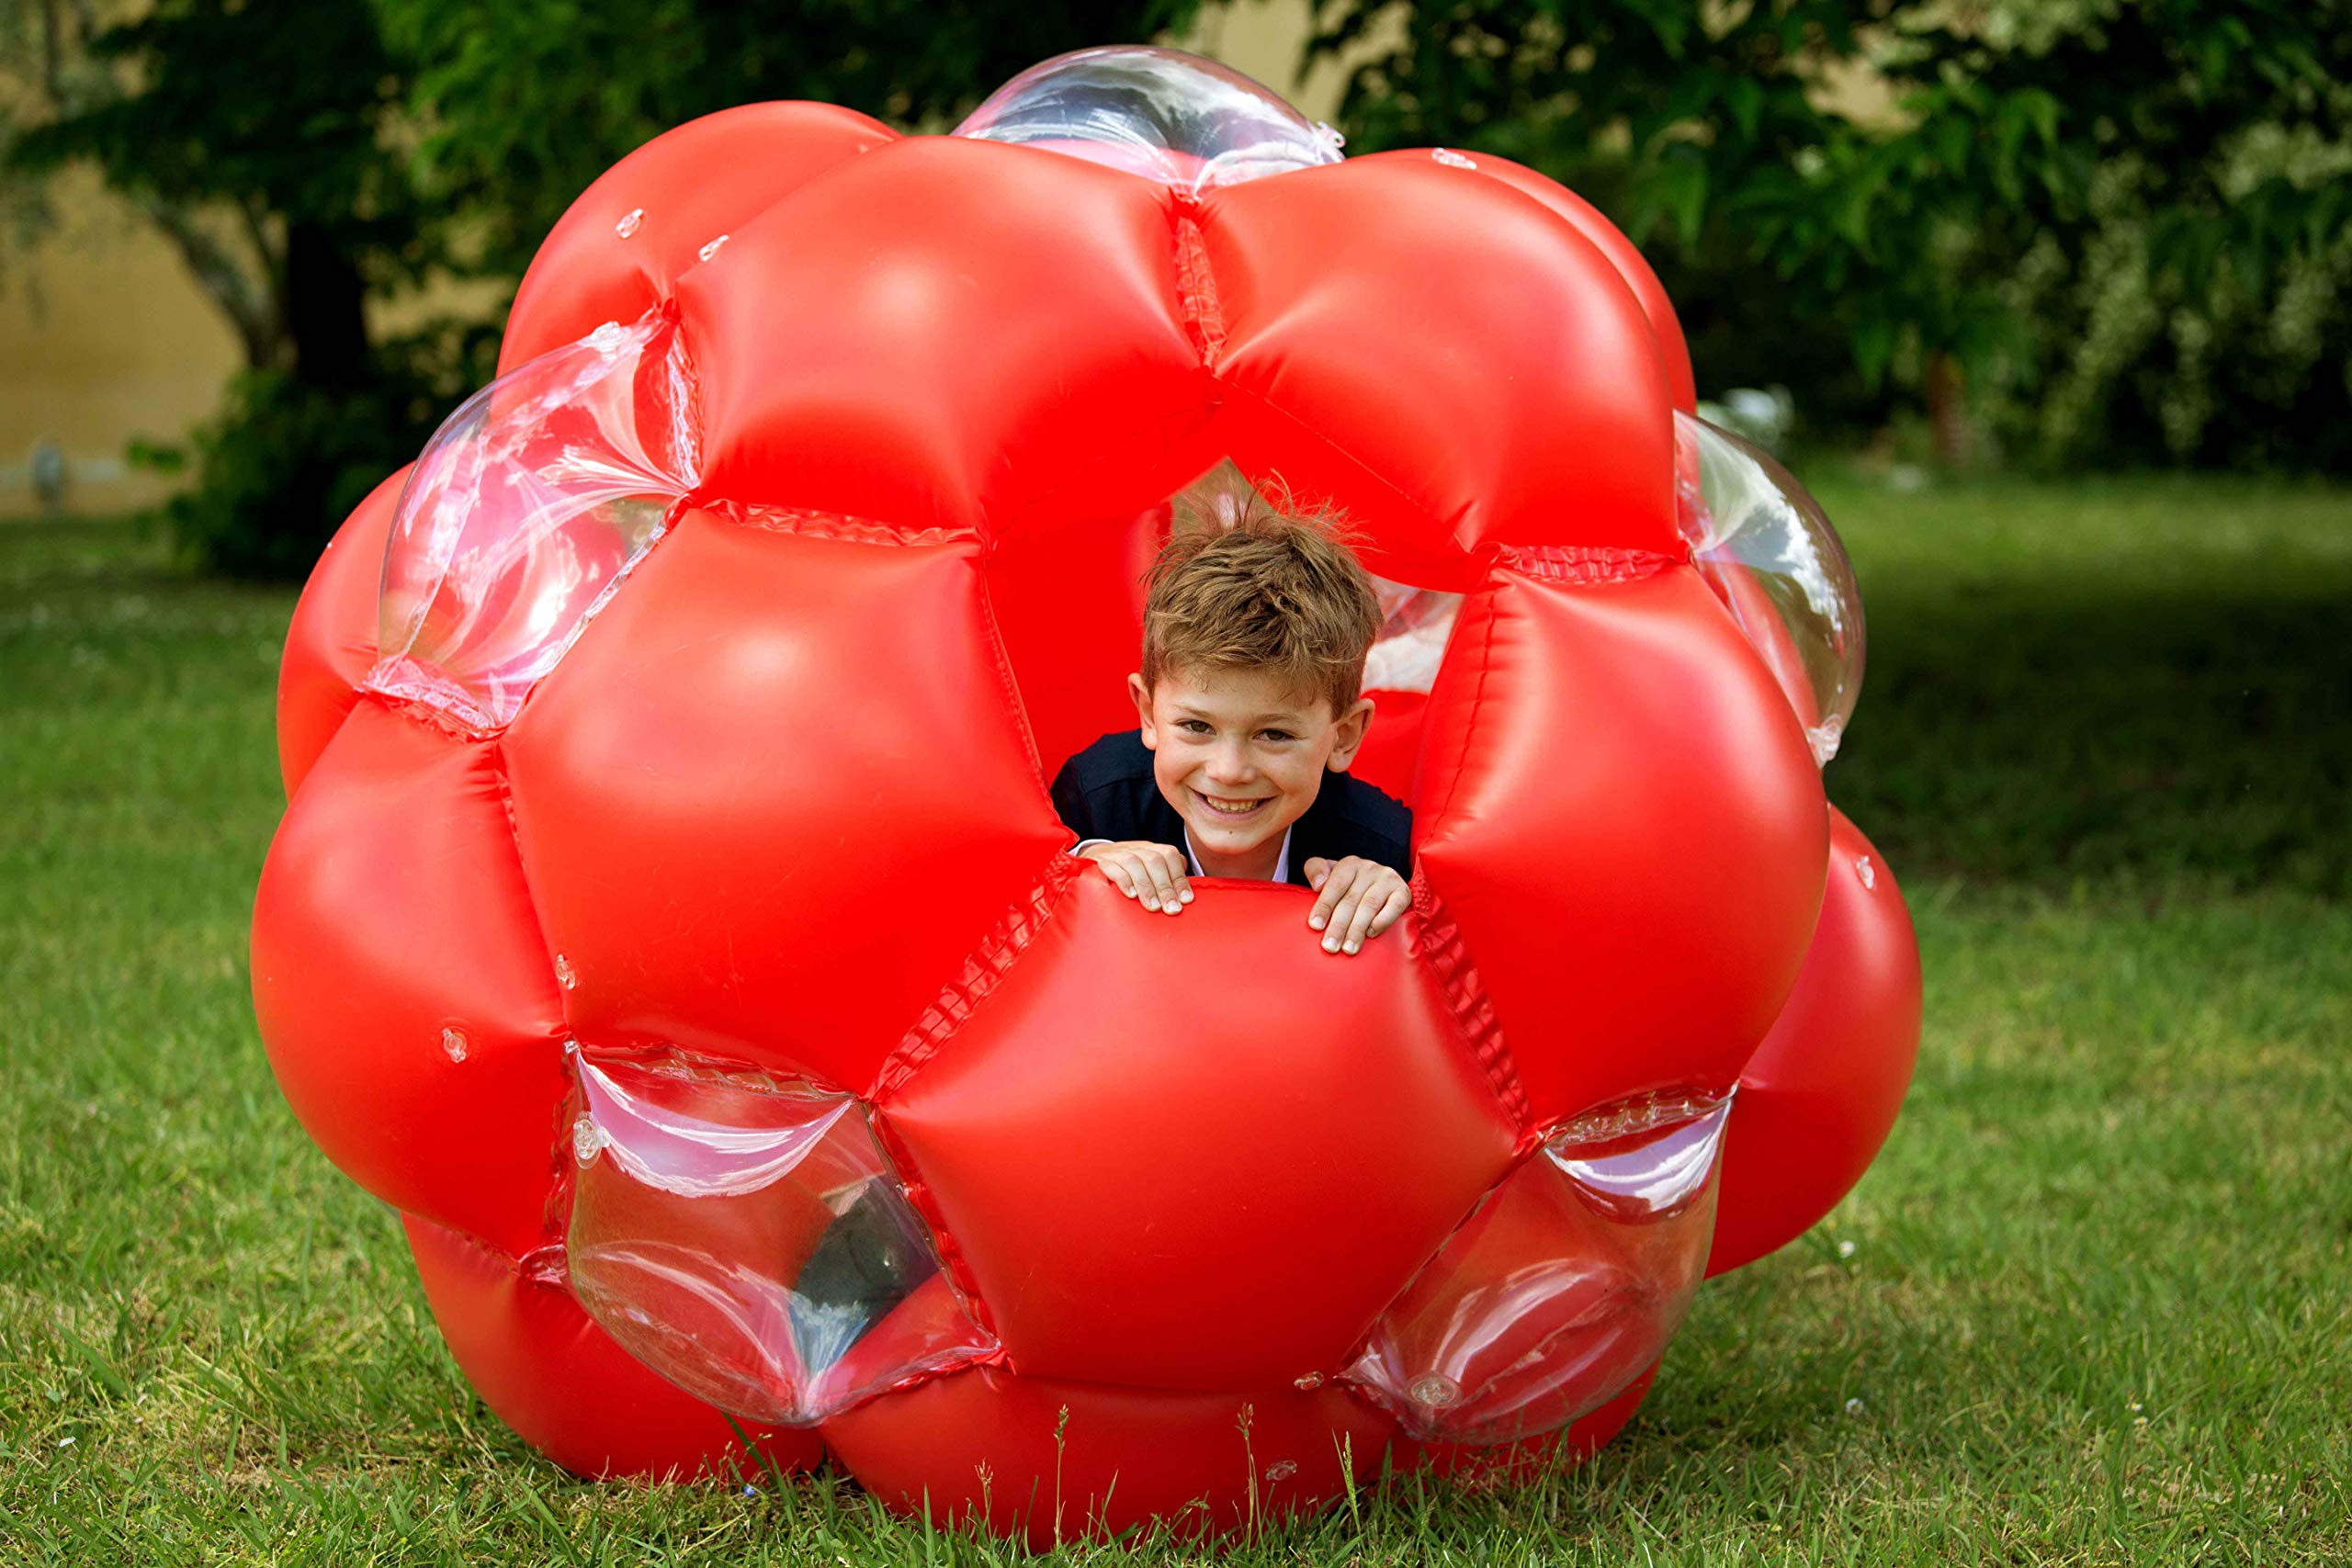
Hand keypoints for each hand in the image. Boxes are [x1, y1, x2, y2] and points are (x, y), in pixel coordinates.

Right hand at [1076, 841, 1191, 913]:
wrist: (1093, 856)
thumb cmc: (1128, 871)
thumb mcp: (1149, 870)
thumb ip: (1168, 877)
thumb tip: (1186, 896)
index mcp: (1151, 849)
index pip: (1170, 855)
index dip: (1179, 878)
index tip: (1186, 900)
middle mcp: (1136, 848)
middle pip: (1154, 860)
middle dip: (1165, 886)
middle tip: (1171, 909)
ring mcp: (1117, 853)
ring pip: (1135, 863)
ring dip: (1146, 886)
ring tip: (1153, 907)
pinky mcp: (1100, 861)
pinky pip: (1112, 867)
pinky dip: (1123, 880)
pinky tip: (1131, 895)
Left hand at [1303, 857, 1410, 953]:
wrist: (1380, 885)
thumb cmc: (1348, 885)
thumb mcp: (1329, 873)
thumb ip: (1316, 869)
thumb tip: (1318, 884)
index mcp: (1349, 864)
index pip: (1335, 884)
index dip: (1324, 905)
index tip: (1315, 926)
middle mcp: (1369, 868)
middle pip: (1351, 899)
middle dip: (1339, 925)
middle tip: (1330, 947)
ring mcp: (1388, 878)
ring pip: (1369, 905)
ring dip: (1357, 929)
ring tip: (1348, 949)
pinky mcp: (1403, 891)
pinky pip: (1394, 907)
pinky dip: (1382, 921)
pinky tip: (1371, 934)